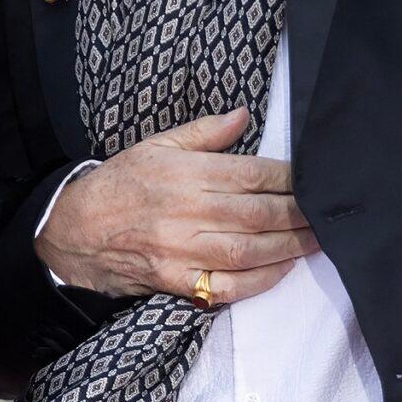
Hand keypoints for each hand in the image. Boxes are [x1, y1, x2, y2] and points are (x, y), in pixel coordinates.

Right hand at [36, 109, 318, 302]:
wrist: (72, 231)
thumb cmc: (119, 184)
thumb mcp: (156, 145)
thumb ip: (205, 133)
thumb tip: (244, 115)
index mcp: (185, 173)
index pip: (251, 174)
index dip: (289, 178)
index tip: (315, 178)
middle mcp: (187, 212)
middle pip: (258, 214)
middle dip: (300, 214)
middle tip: (330, 211)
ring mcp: (182, 251)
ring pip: (249, 251)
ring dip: (290, 246)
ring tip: (318, 239)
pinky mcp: (176, 282)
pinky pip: (228, 287)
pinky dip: (261, 280)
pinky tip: (283, 268)